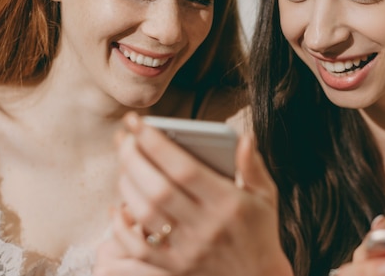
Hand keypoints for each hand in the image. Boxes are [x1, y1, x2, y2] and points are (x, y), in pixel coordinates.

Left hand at [94, 112, 292, 275]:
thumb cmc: (260, 229)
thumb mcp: (265, 194)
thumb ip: (252, 165)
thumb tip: (244, 137)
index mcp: (228, 202)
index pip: (184, 168)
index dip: (156, 143)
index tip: (137, 122)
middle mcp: (206, 226)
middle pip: (158, 189)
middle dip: (133, 158)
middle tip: (123, 138)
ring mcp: (188, 249)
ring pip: (145, 214)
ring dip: (126, 185)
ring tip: (123, 165)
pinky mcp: (175, 267)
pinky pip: (139, 248)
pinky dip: (121, 227)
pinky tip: (118, 207)